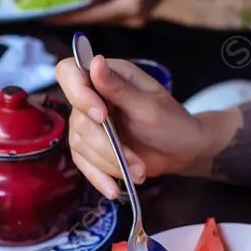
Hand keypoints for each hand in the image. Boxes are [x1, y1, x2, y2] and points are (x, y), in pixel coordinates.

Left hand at [49, 0, 198, 26]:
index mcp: (128, 8)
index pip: (89, 16)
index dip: (65, 17)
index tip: (43, 17)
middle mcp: (130, 18)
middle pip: (93, 19)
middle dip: (70, 17)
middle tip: (46, 13)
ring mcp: (135, 17)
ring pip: (102, 17)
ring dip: (82, 14)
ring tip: (60, 10)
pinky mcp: (137, 11)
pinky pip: (111, 12)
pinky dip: (96, 9)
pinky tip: (84, 5)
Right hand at [56, 55, 205, 198]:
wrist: (181, 152)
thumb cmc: (172, 122)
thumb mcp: (150, 106)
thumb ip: (120, 88)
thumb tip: (94, 61)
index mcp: (107, 75)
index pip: (69, 72)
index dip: (77, 92)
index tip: (100, 115)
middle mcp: (92, 96)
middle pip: (78, 119)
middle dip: (107, 146)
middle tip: (135, 162)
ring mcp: (89, 124)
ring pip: (81, 145)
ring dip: (110, 164)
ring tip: (139, 172)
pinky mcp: (91, 149)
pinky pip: (83, 164)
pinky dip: (99, 178)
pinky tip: (113, 190)